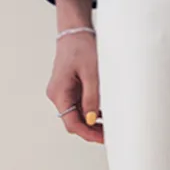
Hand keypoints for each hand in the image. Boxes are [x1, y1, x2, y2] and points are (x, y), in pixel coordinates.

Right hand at [46, 0, 102, 144]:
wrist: (75, 31)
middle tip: (111, 133)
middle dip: (92, 130)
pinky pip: (81, 105)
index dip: (88, 134)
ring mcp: (63, 92)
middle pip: (74, 122)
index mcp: (59, 93)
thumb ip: (91, 97)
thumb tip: (92, 120)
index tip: (104, 139)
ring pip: (78, 115)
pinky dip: (93, 111)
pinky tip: (105, 111)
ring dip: (93, 121)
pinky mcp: (70, 89)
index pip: (72, 123)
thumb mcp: (91, 73)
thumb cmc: (81, 47)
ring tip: (111, 122)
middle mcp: (58, 95)